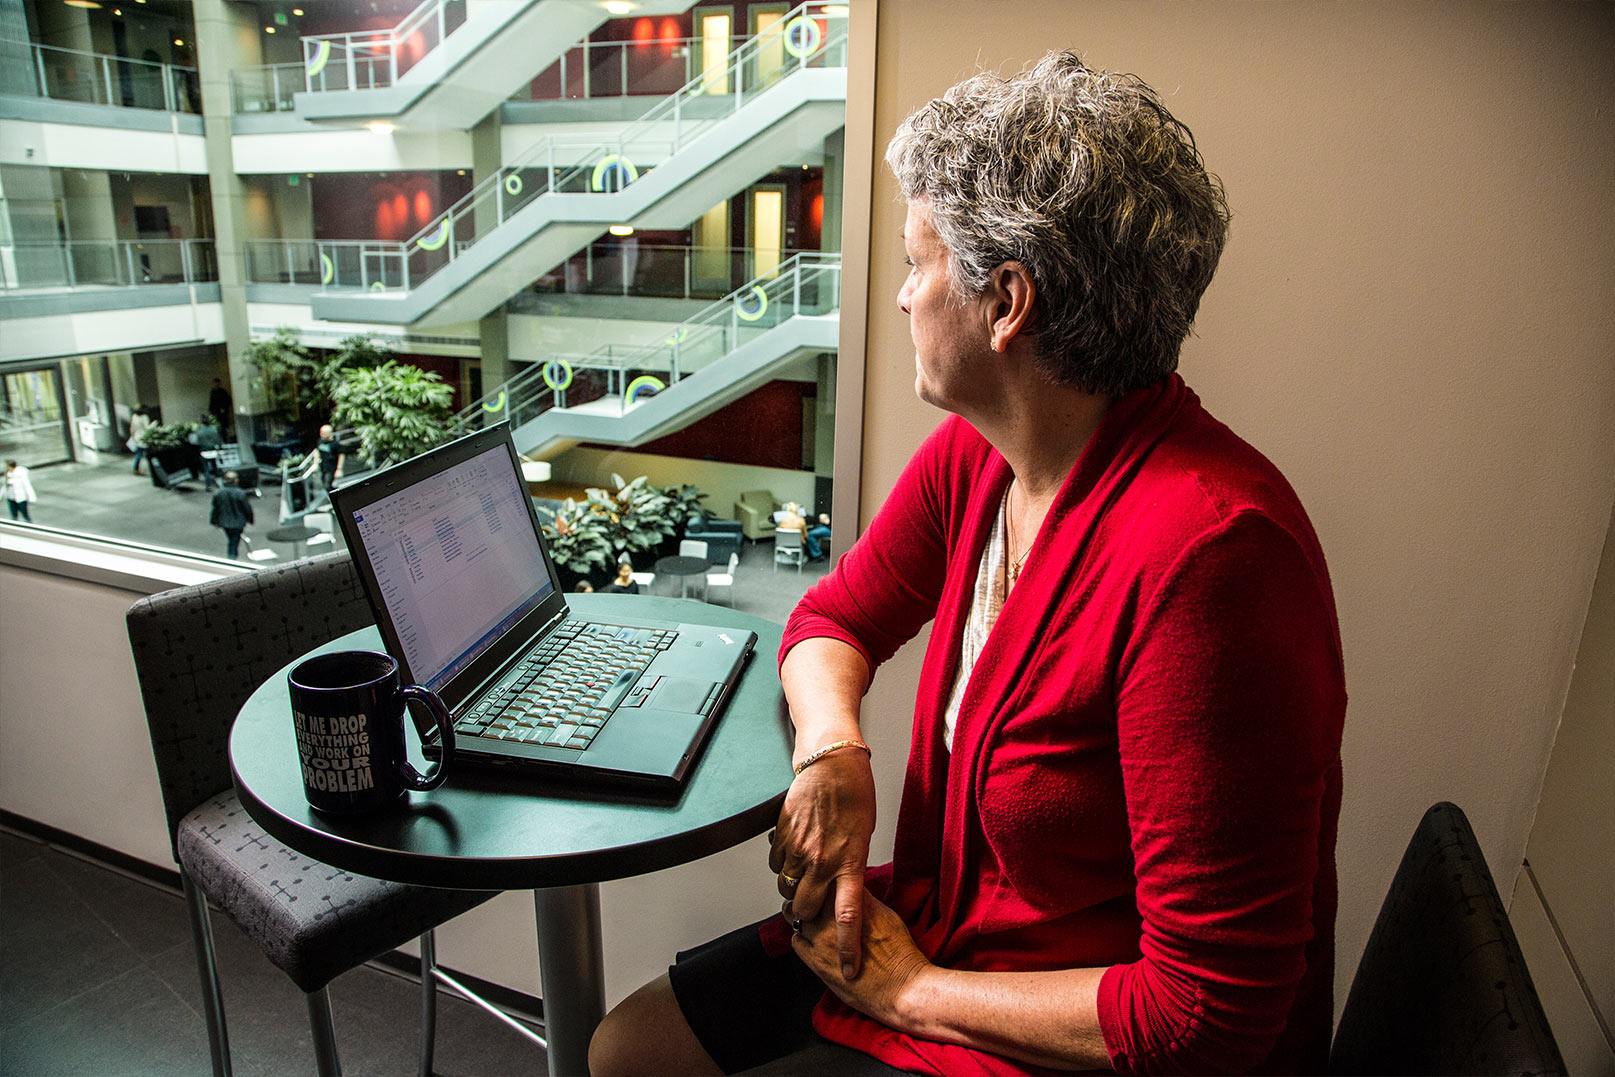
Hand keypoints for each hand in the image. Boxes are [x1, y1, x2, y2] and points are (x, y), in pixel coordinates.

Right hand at [769, 750, 875, 978]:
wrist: (832, 762)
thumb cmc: (856, 797)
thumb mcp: (864, 837)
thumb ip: (852, 867)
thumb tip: (844, 890)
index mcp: (850, 863)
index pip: (850, 917)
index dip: (847, 948)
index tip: (849, 972)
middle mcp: (823, 861)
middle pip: (806, 909)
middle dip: (806, 915)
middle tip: (810, 908)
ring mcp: (800, 849)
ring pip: (787, 887)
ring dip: (793, 887)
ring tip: (804, 872)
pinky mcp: (783, 836)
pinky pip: (776, 863)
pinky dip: (782, 864)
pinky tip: (794, 851)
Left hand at [788, 891, 930, 1028]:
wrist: (902, 988)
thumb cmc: (900, 954)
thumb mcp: (886, 914)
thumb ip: (864, 900)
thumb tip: (853, 890)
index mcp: (852, 904)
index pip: (826, 880)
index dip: (822, 880)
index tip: (824, 883)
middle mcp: (835, 919)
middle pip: (806, 895)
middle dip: (806, 894)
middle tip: (810, 898)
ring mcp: (823, 941)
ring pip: (795, 916)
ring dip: (799, 914)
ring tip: (808, 917)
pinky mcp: (817, 963)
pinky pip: (796, 942)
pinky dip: (801, 937)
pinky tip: (810, 940)